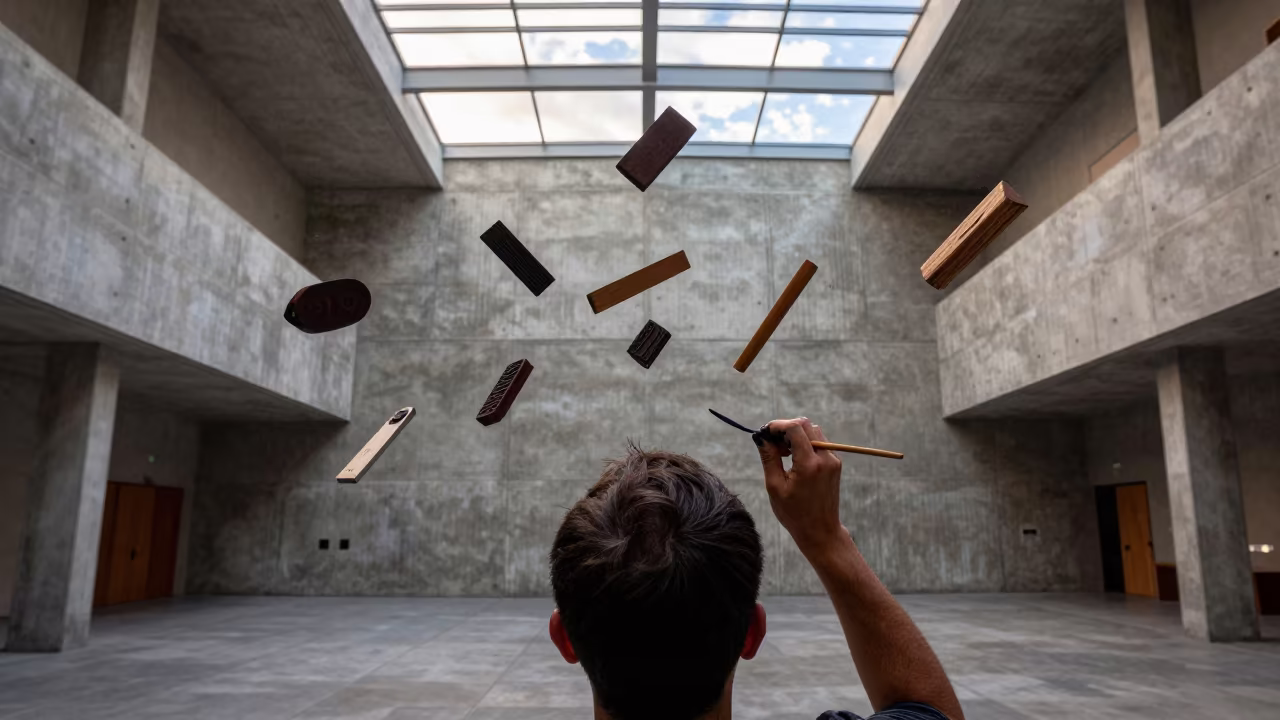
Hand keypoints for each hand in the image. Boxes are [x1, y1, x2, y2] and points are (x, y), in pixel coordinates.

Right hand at [756, 418, 846, 556]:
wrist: (820, 531)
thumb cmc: (794, 514)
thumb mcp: (775, 486)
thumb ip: (769, 458)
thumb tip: (761, 437)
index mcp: (809, 464)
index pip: (795, 428)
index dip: (777, 425)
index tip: (764, 433)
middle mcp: (825, 458)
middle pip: (806, 425)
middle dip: (786, 429)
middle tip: (773, 445)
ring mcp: (833, 460)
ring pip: (814, 431)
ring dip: (796, 435)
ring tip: (782, 454)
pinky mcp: (835, 464)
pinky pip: (820, 442)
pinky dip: (805, 443)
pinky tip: (794, 459)